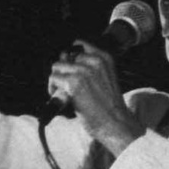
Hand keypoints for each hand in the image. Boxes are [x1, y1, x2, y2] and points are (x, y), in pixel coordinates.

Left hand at [47, 42, 142, 156]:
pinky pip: (53, 79)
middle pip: (65, 57)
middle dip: (62, 72)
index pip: (79, 45)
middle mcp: (95, 61)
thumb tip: (64, 60)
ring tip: (63, 94)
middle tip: (66, 87)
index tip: (69, 70)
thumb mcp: (105, 79)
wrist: (116, 123)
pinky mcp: (74, 83)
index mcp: (105, 58)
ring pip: (57, 67)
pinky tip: (61, 99)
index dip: (70, 58)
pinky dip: (53, 89)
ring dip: (56, 81)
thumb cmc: (110, 106)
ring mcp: (84, 71)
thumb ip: (89, 68)